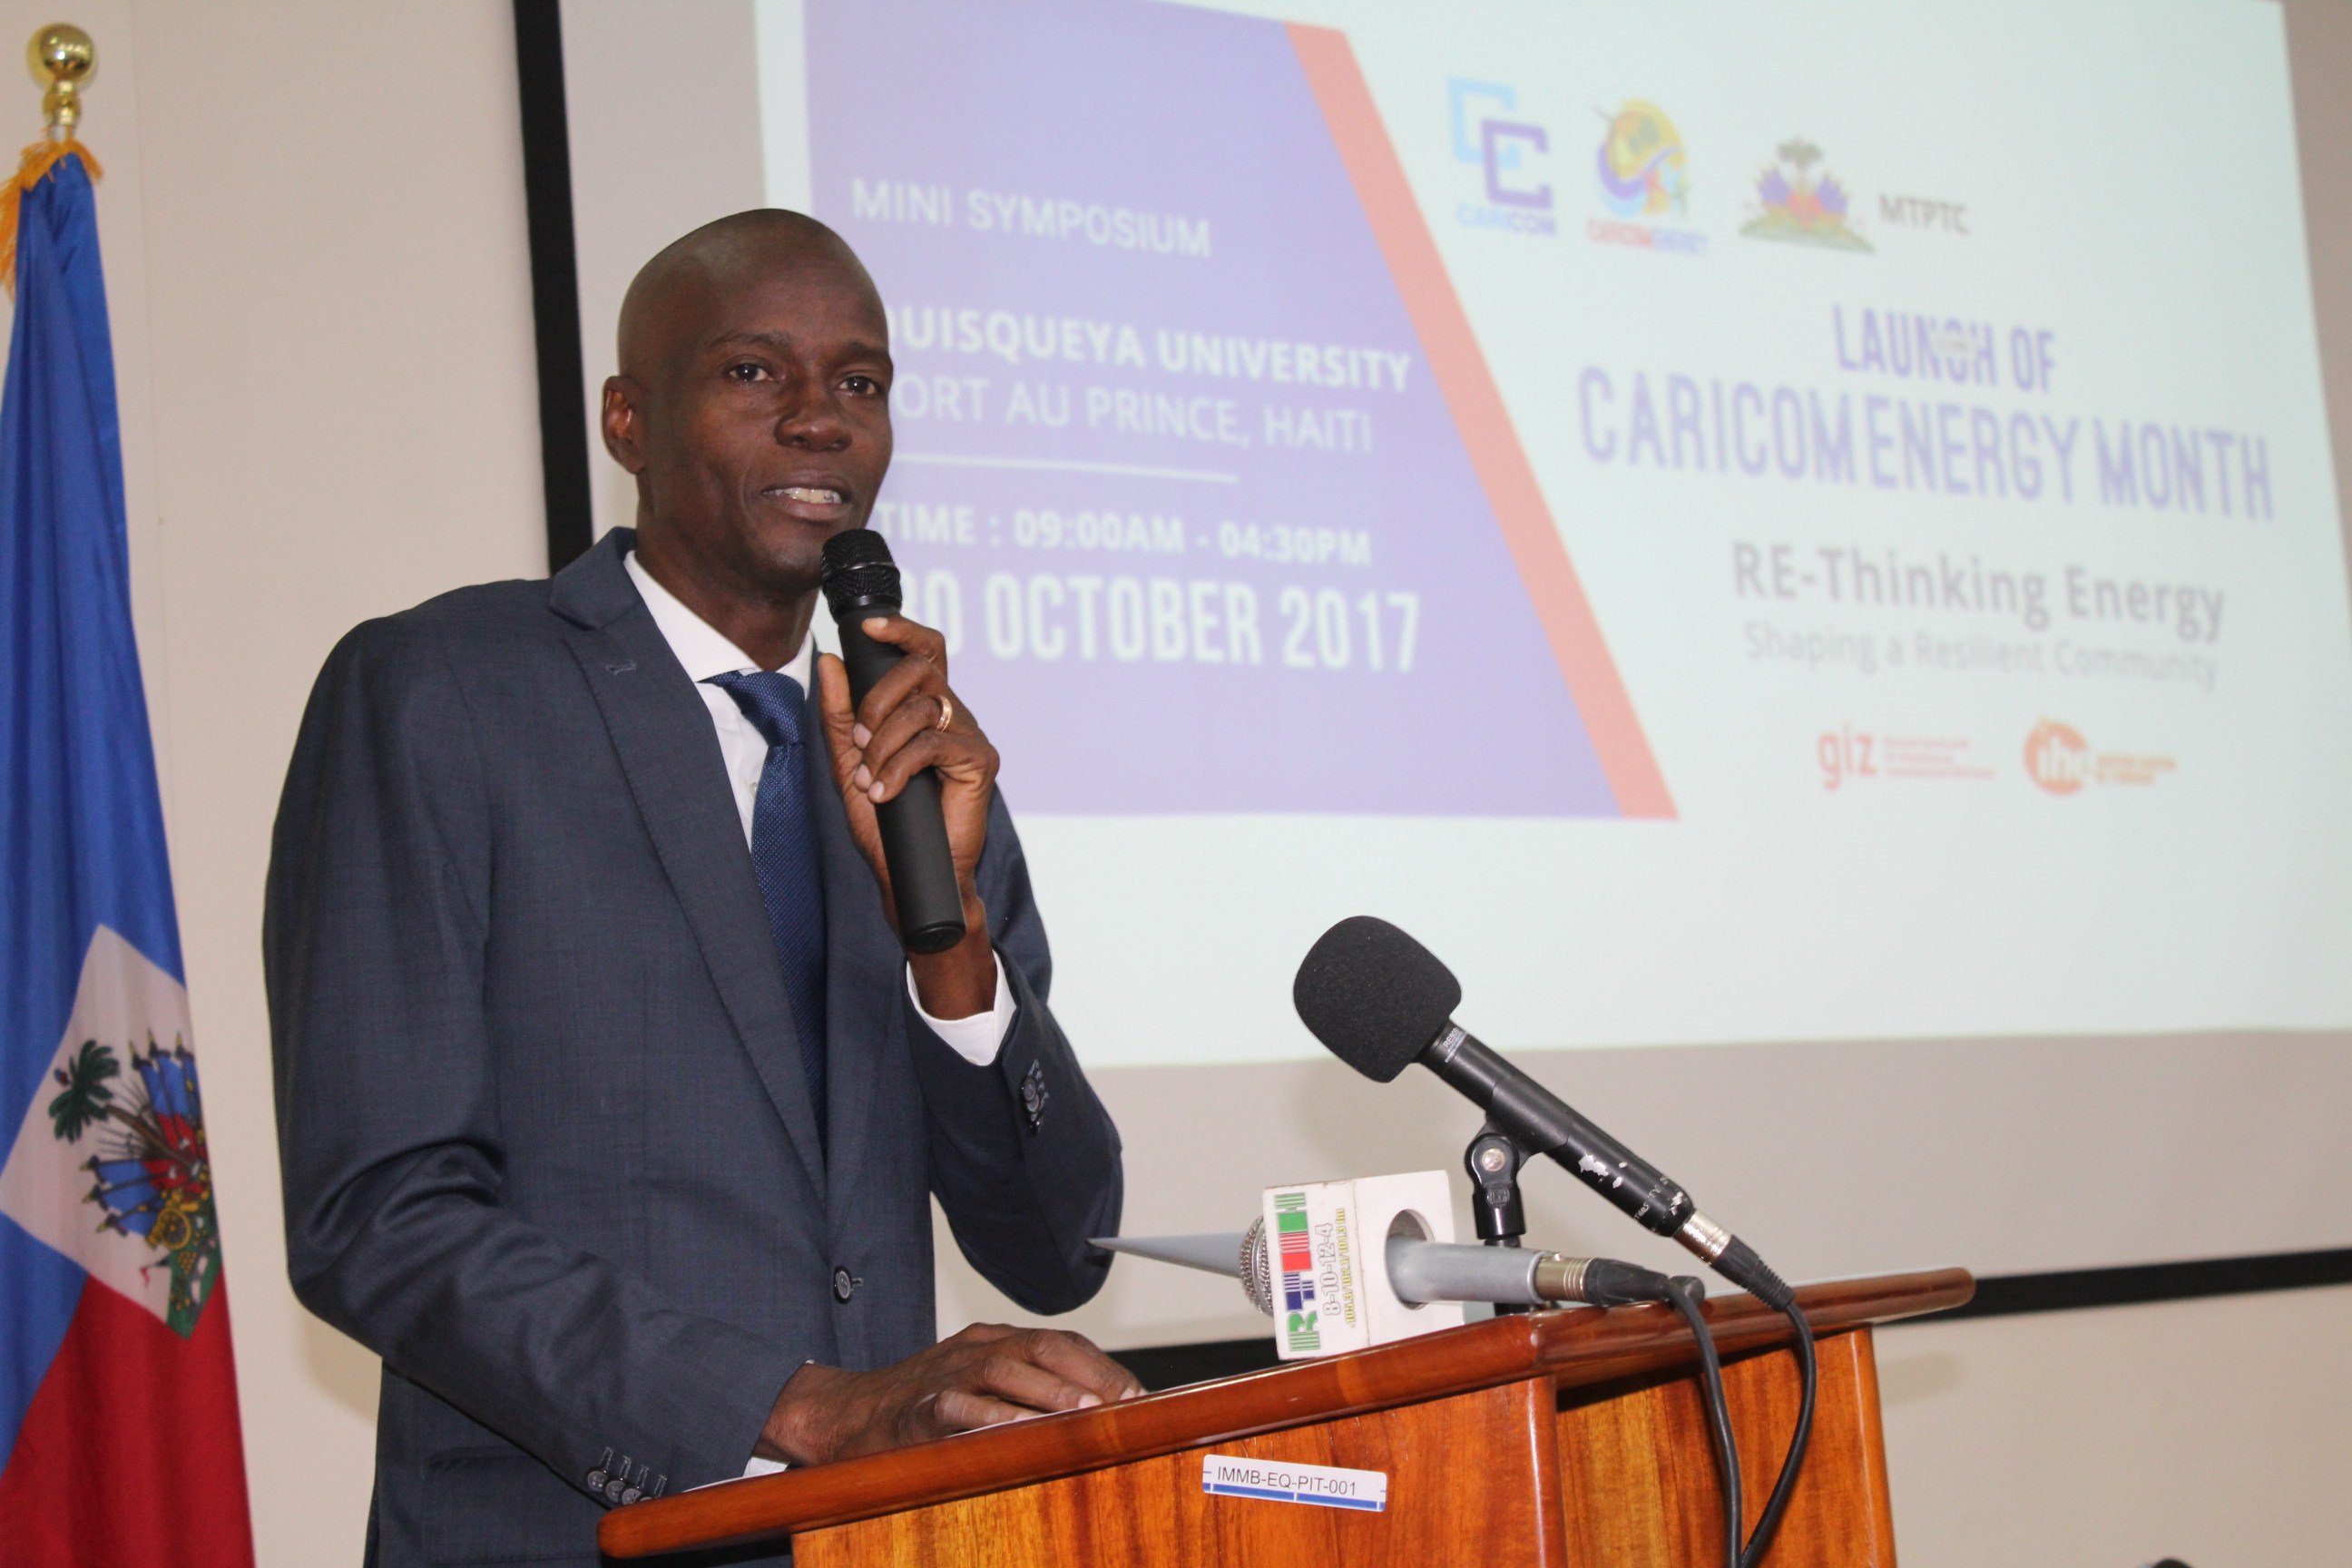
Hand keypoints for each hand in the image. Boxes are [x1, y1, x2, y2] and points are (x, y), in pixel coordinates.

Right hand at [754, 1323, 1145, 1464]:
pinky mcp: (919, 1409)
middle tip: (1126, 1404)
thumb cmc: (921, 1409)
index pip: (1061, 1343)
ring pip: (1006, 1370)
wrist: (845, 1415)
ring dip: (1052, 1393)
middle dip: (1089, 1374)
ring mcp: (945, 1375)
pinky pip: (959, 1408)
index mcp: (994, 1342)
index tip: (1139, 1396)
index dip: (1102, 1367)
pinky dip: (993, 1418)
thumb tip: (1097, 1418)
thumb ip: (1029, 1395)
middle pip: (1042, 1346)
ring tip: (1087, 1415)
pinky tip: (1021, 1433)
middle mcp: (975, 1350)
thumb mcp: (979, 1389)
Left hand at [816, 616, 999, 1014]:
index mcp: (925, 709)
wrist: (910, 875)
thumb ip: (839, 715)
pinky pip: (933, 742)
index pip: (924, 651)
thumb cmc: (886, 825)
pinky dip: (900, 766)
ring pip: (921, 707)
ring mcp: (969, 736)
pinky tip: (888, 792)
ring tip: (871, 779)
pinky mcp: (980, 761)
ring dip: (883, 744)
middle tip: (858, 740)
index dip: (901, 630)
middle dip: (878, 698)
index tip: (867, 627)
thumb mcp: (850, 764)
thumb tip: (833, 662)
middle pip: (921, 668)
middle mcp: (951, 715)